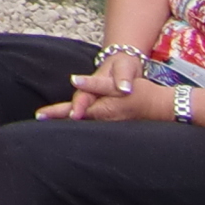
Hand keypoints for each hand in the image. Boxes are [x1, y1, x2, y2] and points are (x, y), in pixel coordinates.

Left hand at [39, 72, 168, 124]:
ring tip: (52, 120)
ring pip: (85, 123)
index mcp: (101, 110)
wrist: (165, 107)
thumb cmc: (141, 93)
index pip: (72, 111)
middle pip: (76, 119)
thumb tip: (75, 81)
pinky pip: (95, 124)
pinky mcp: (116, 124)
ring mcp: (110, 124)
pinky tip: (77, 121)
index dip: (56, 113)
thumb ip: (95, 84)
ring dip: (69, 121)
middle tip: (39, 118)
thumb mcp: (117, 85)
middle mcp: (103, 120)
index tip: (39, 115)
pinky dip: (84, 122)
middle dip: (58, 118)